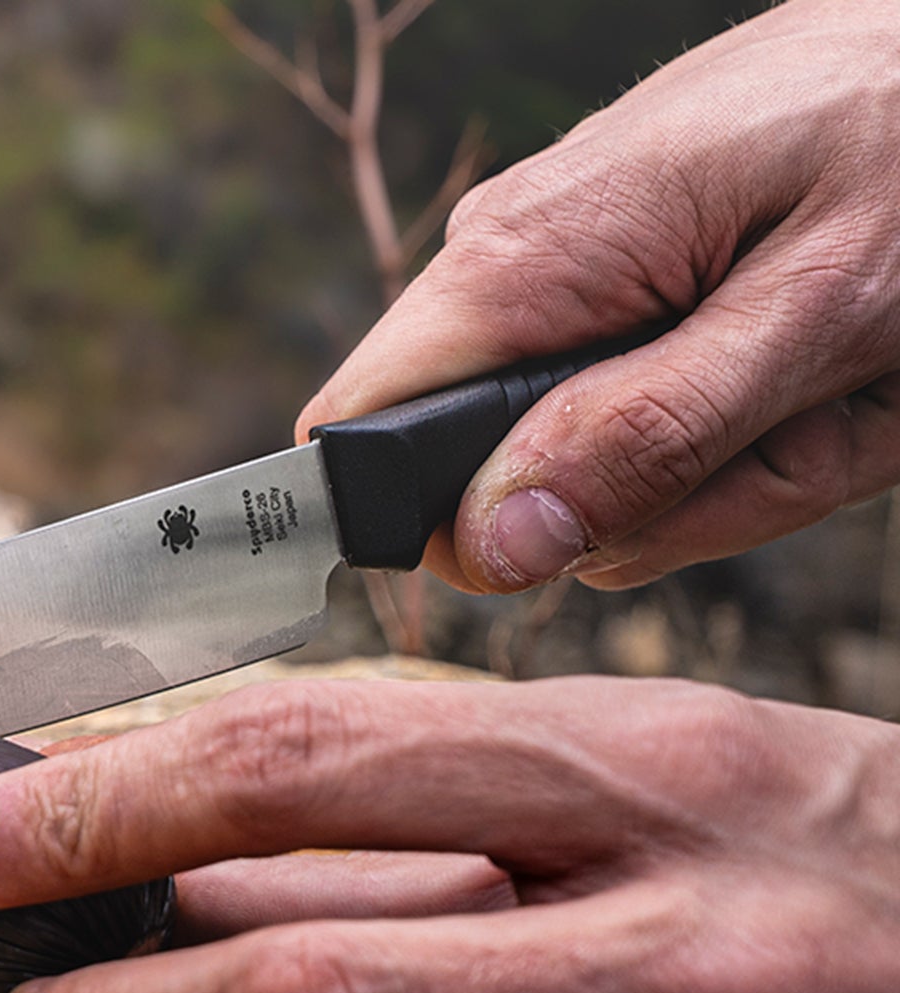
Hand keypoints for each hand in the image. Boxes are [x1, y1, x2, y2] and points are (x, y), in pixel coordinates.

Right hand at [299, 0, 899, 593]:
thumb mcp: (816, 317)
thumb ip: (650, 438)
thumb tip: (487, 543)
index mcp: (522, 263)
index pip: (353, 439)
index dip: (440, 530)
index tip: (579, 541)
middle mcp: (509, 259)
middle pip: (490, 478)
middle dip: (651, 505)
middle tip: (790, 438)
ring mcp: (558, 267)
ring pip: (581, 457)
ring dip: (723, 467)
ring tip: (828, 384)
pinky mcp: (614, 276)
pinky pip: (634, 406)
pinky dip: (742, 421)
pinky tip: (813, 362)